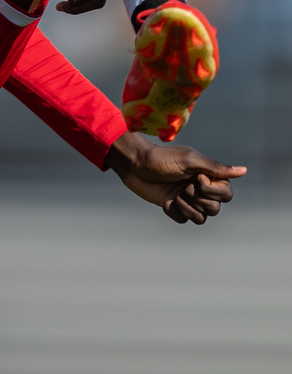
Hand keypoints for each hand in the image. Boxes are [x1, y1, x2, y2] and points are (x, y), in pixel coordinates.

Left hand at [105, 131, 246, 223]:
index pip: (226, 194)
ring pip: (201, 218)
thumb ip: (214, 167)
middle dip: (198, 200)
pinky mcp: (174, 207)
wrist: (134, 164)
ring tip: (174, 194)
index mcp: (206, 176)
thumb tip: (244, 170)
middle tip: (184, 187)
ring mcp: (186, 199)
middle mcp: (199, 188)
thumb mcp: (188, 160)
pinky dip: (173, 211)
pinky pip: (183, 220)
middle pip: (215, 209)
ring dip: (186, 207)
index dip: (213, 192)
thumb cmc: (160, 158)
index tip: (197, 179)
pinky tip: (165, 200)